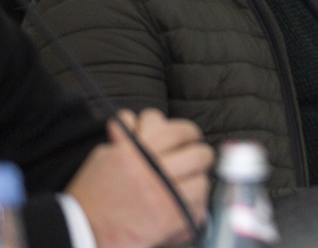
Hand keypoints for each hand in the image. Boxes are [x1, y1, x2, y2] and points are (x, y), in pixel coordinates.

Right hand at [67, 109, 213, 247]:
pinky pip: (199, 209)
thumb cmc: (91, 195)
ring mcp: (164, 197)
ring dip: (196, 182)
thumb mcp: (103, 158)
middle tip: (196, 159)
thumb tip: (133, 117)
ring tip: (186, 185)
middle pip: (199, 154)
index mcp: (136, 153)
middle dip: (200, 155)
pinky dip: (194, 208)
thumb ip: (125, 136)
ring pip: (203, 181)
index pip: (179, 131)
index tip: (189, 137)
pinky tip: (182, 206)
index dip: (188, 132)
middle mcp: (153, 172)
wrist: (81, 233)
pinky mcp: (170, 220)